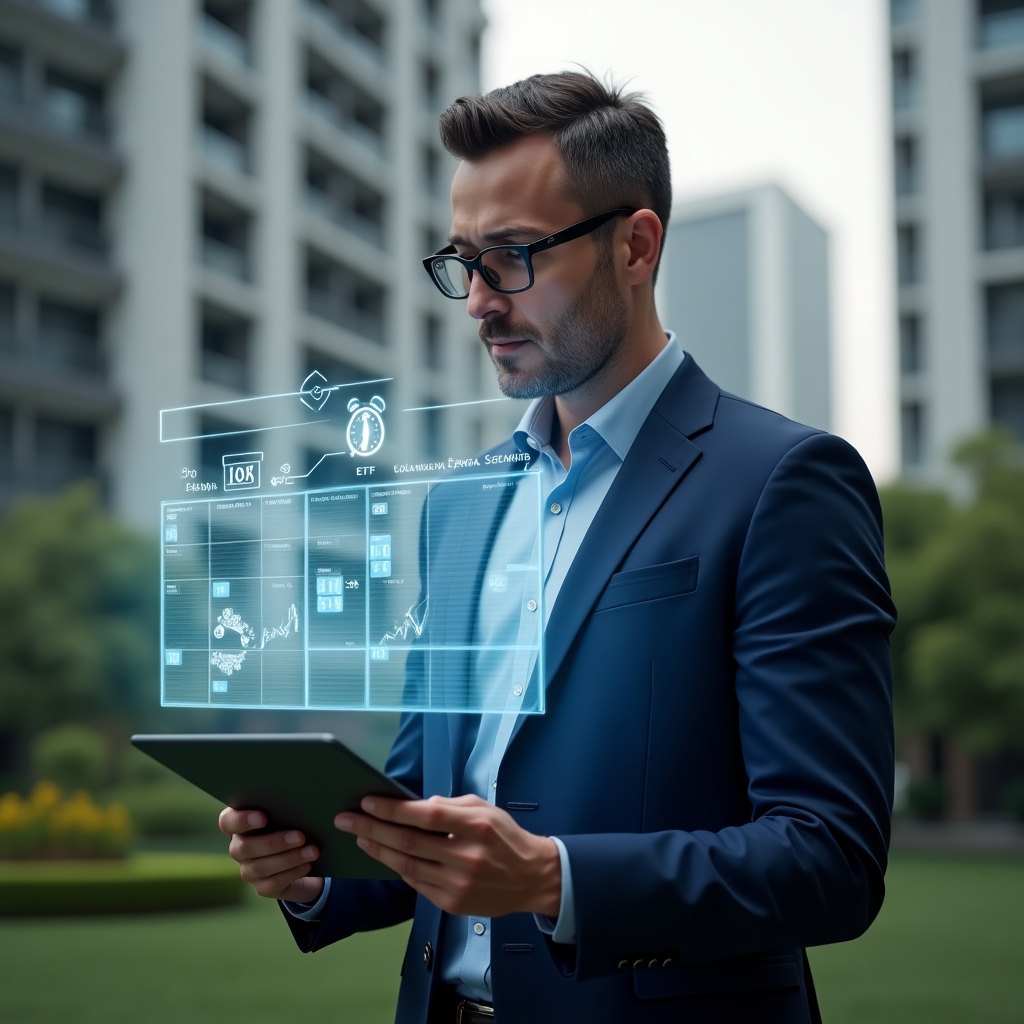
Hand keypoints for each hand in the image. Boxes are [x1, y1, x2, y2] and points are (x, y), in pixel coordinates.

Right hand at [219, 808, 323, 903]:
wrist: (300, 855)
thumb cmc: (290, 823)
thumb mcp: (286, 814)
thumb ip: (283, 807)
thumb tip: (300, 800)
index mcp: (239, 825)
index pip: (227, 822)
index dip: (241, 820)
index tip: (263, 817)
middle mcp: (239, 848)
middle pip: (245, 848)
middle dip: (274, 842)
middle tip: (301, 836)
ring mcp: (248, 870)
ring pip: (260, 867)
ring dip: (289, 859)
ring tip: (312, 851)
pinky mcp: (262, 887)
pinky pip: (272, 883)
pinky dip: (292, 873)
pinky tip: (307, 865)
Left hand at [335, 794, 560, 918]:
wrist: (532, 878)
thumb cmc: (506, 838)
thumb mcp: (486, 809)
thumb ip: (451, 805)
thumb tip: (417, 805)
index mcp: (476, 826)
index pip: (425, 816)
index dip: (393, 809)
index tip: (368, 801)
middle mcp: (466, 856)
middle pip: (409, 842)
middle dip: (372, 828)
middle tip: (346, 818)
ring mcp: (459, 883)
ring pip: (406, 866)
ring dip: (378, 850)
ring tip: (360, 836)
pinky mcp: (453, 904)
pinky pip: (416, 884)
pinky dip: (398, 868)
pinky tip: (385, 856)